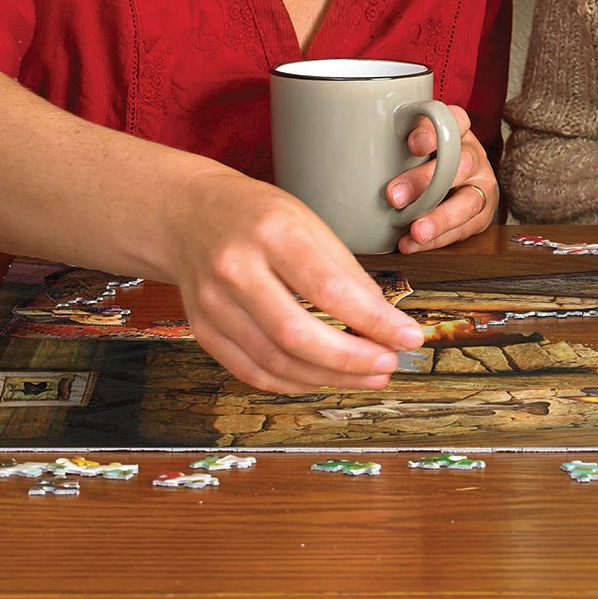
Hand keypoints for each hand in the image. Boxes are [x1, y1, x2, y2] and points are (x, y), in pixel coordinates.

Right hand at [168, 168, 424, 394]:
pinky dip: (296, 382)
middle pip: (297, 335)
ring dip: (330, 377)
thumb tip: (384, 321)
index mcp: (271, 232)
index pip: (329, 288)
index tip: (410, 336)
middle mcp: (235, 269)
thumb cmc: (257, 215)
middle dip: (352, 359)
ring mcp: (213, 304)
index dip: (375, 321)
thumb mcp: (307, 221)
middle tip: (389, 365)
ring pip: (277, 362)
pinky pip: (254, 372)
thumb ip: (344, 271)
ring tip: (368, 375)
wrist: (187, 215)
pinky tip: (325, 377)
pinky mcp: (203, 331)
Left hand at [389, 106, 497, 251]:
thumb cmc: (422, 160)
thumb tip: (358, 150)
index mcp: (457, 130)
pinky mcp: (481, 215)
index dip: (434, 132)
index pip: (453, 121)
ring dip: (439, 219)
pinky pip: (463, 229)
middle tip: (395, 197)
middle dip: (426, 182)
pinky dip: (437, 239)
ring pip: (468, 201)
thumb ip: (395, 141)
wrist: (451, 184)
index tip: (412, 145)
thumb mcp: (411, 143)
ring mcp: (481, 186)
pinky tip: (413, 243)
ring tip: (415, 232)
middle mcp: (474, 155)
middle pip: (460, 164)